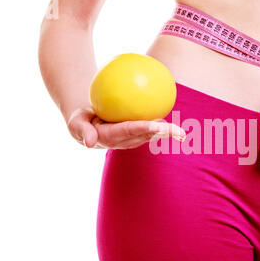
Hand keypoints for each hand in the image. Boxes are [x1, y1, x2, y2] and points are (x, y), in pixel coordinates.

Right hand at [67, 107, 185, 148]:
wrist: (86, 123)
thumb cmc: (80, 120)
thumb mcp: (76, 124)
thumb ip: (82, 131)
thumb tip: (90, 143)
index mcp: (111, 138)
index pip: (131, 131)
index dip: (146, 129)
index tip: (158, 126)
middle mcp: (125, 141)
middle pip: (147, 136)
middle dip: (163, 135)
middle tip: (180, 133)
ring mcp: (131, 139)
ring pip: (152, 135)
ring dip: (168, 134)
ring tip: (184, 133)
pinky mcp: (136, 134)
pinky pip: (151, 128)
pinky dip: (163, 126)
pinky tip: (175, 117)